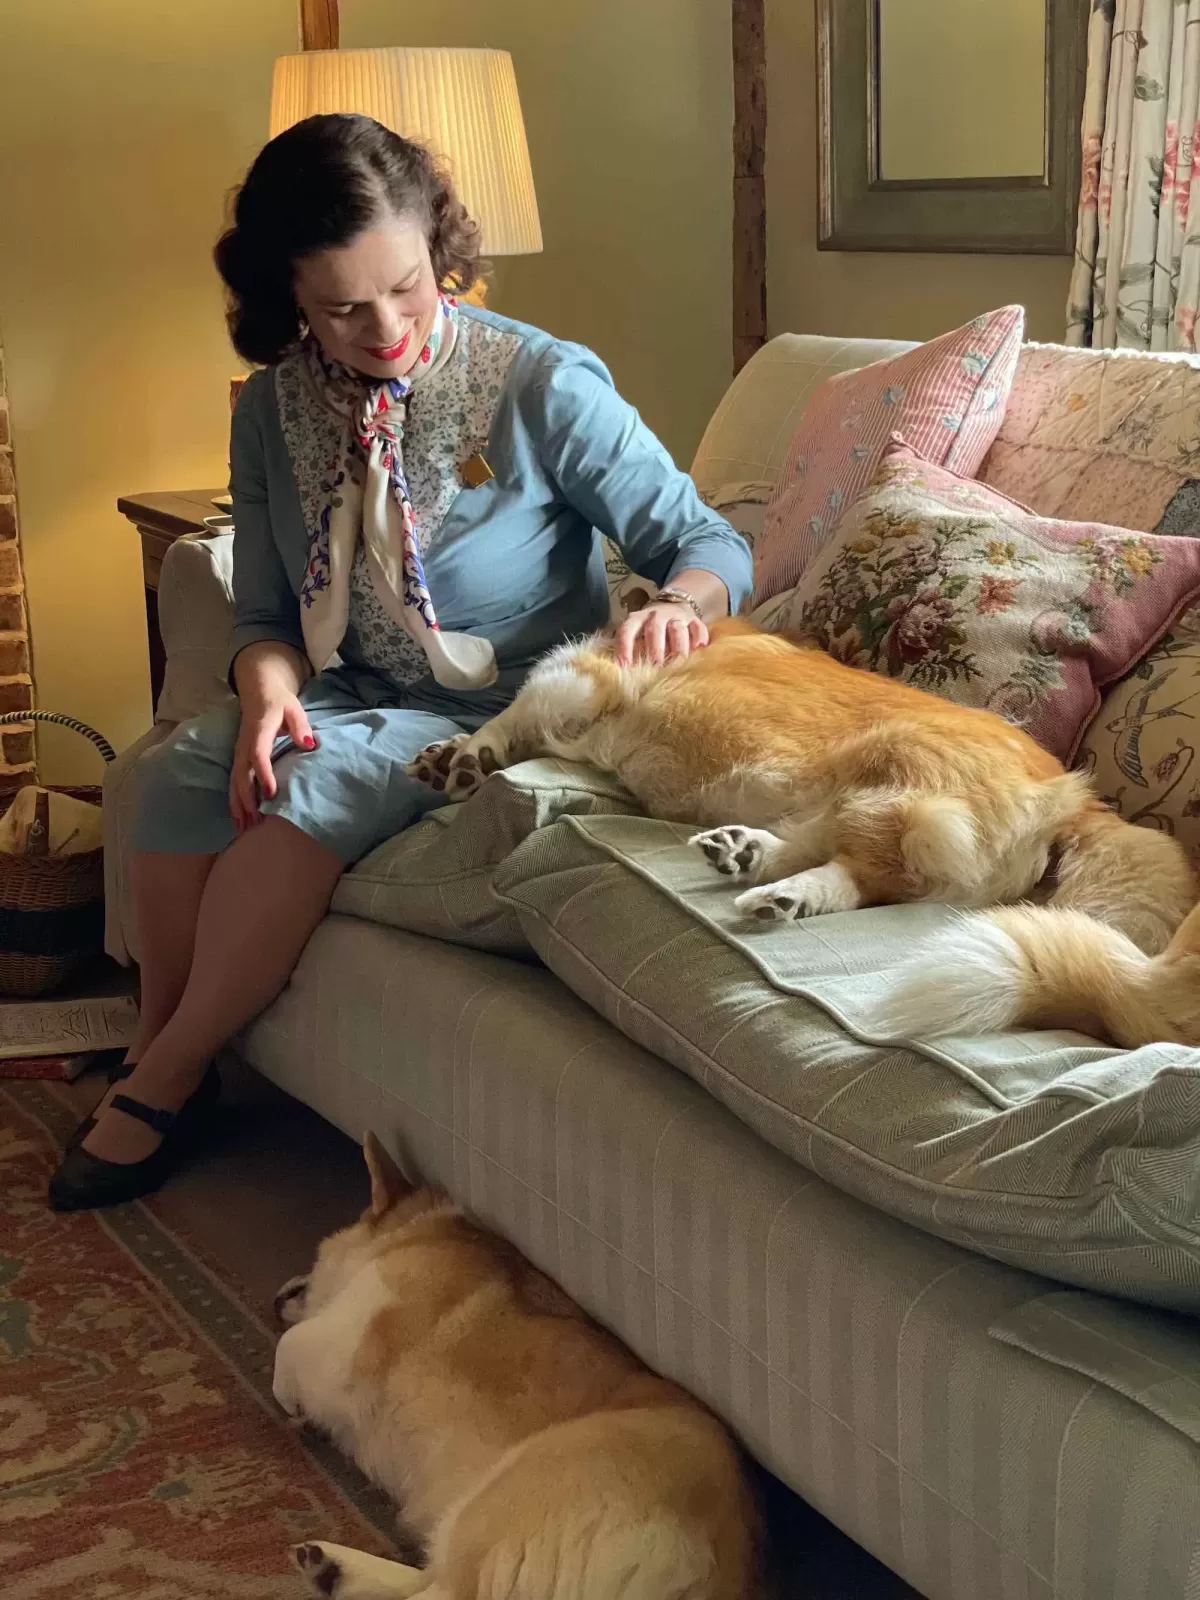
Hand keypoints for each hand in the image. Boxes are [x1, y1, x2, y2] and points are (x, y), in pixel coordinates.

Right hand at [229, 693, 315, 832]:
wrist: (258, 692)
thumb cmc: (279, 702)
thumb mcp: (294, 708)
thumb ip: (301, 726)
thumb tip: (309, 744)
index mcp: (258, 732)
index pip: (259, 756)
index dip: (263, 775)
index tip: (270, 794)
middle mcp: (244, 746)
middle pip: (242, 775)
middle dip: (247, 800)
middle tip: (255, 823)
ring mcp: (239, 753)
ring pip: (235, 783)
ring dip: (239, 806)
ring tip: (244, 828)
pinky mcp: (239, 759)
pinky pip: (234, 782)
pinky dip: (235, 801)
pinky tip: (238, 818)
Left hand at [614, 600, 707, 667]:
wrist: (673, 606)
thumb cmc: (649, 629)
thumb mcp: (637, 634)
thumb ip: (631, 648)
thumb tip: (623, 672)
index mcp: (638, 619)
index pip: (627, 630)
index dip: (625, 647)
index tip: (625, 666)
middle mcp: (656, 615)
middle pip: (655, 628)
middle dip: (655, 648)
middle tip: (656, 666)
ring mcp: (676, 616)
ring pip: (678, 628)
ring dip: (678, 646)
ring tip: (679, 662)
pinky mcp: (694, 620)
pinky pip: (698, 627)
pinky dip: (700, 636)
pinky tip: (699, 648)